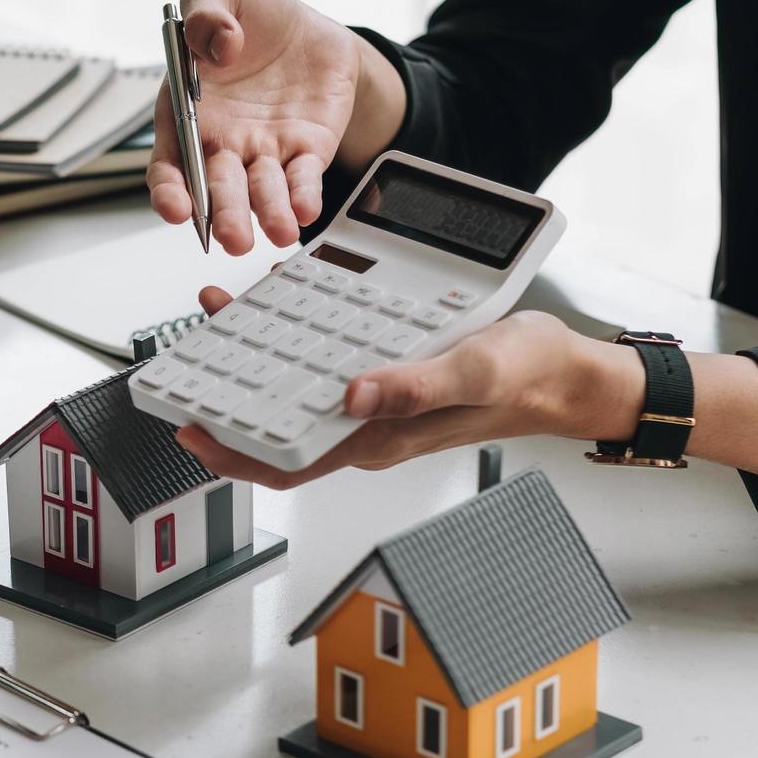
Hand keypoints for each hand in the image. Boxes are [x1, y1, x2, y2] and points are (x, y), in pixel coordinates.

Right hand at [146, 0, 403, 253]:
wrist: (308, 26)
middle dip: (225, 214)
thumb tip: (219, 45)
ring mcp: (264, 151)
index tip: (176, 208)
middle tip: (233, 237)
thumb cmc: (251, 14)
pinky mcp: (307, 150)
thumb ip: (204, 8)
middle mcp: (222, 142)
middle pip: (218, 187)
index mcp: (187, 111)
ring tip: (278, 231)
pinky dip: (303, 195)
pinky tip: (305, 208)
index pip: (169, 162)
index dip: (169, 189)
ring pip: (261, 191)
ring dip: (267, 214)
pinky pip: (303, 178)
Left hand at [173, 287, 645, 487]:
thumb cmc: (528, 378)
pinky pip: (328, 357)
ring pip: (299, 385)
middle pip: (279, 421)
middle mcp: (367, 424)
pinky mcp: (386, 373)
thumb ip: (415, 388)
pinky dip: (301, 328)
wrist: (567, 373)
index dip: (233, 452)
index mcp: (378, 438)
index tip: (191, 428)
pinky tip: (289, 295)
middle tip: (197, 348)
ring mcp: (375, 400)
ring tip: (228, 311)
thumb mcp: (474, 373)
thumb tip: (351, 397)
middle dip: (231, 391)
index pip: (287, 463)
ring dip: (261, 352)